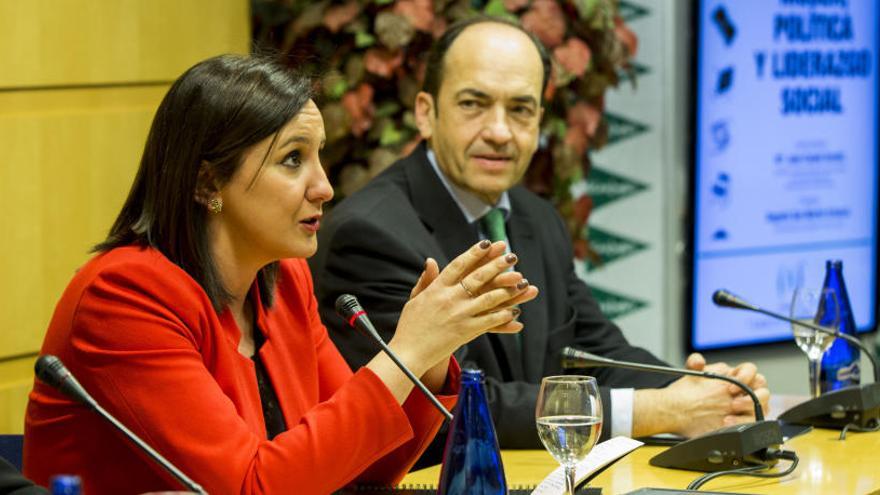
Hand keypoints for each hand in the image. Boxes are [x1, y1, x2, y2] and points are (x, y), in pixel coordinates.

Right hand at [390, 240, 538, 375]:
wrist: (408, 352)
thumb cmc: (410, 326)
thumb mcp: (414, 299)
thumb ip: (425, 280)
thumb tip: (430, 260)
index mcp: (436, 288)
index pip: (458, 265)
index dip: (474, 253)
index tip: (488, 243)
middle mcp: (449, 298)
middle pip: (478, 277)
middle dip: (497, 265)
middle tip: (512, 256)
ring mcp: (459, 314)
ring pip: (488, 298)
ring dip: (507, 289)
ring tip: (521, 282)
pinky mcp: (465, 331)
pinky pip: (488, 321)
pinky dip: (502, 315)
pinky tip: (514, 311)